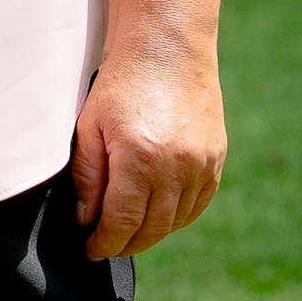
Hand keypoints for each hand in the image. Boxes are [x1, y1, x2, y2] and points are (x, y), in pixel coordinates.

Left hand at [72, 41, 226, 258]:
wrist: (167, 51)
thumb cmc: (119, 85)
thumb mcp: (89, 125)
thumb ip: (87, 175)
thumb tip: (86, 218)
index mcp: (139, 160)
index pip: (123, 221)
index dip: (105, 242)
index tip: (91, 250)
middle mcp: (176, 168)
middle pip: (152, 228)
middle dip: (127, 243)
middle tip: (107, 247)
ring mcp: (201, 166)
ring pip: (176, 220)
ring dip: (152, 233)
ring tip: (129, 234)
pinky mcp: (215, 160)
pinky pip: (198, 204)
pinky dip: (177, 217)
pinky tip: (159, 216)